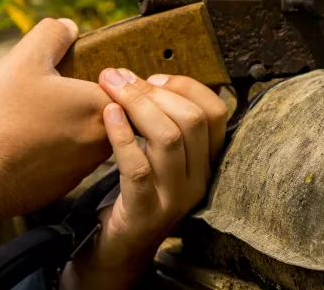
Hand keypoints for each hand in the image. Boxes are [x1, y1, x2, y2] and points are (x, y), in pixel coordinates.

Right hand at [0, 18, 112, 269]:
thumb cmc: (1, 113)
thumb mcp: (23, 59)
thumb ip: (51, 35)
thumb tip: (70, 27)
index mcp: (99, 105)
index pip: (128, 88)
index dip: (114, 75)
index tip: (97, 70)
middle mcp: (102, 140)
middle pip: (109, 113)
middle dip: (91, 99)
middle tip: (66, 88)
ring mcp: (83, 168)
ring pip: (88, 138)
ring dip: (74, 126)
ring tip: (44, 113)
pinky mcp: (62, 186)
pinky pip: (67, 161)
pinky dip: (55, 150)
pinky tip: (29, 141)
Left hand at [62, 68, 227, 289]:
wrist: (117, 248)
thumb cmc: (132, 192)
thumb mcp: (155, 156)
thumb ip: (158, 123)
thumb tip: (139, 77)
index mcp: (206, 162)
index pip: (216, 112)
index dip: (184, 85)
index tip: (150, 77)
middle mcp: (198, 180)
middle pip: (191, 120)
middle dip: (152, 90)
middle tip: (117, 76)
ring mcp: (174, 198)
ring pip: (168, 138)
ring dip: (135, 104)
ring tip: (108, 87)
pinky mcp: (145, 211)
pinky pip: (138, 167)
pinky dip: (122, 135)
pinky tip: (107, 114)